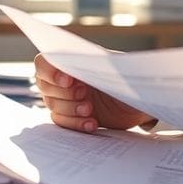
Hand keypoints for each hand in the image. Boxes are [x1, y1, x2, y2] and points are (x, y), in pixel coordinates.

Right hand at [34, 53, 152, 131]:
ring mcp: (66, 98)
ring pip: (52, 105)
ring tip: (90, 110)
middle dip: (64, 93)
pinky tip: (92, 124)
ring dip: (70, 109)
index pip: (44, 62)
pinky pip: (62, 122)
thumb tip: (93, 60)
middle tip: (84, 94)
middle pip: (45, 86)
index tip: (68, 81)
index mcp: (72, 60)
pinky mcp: (71, 116)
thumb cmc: (128, 79)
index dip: (50, 72)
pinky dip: (76, 124)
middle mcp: (64, 78)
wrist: (138, 102)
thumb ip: (102, 62)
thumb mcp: (118, 68)